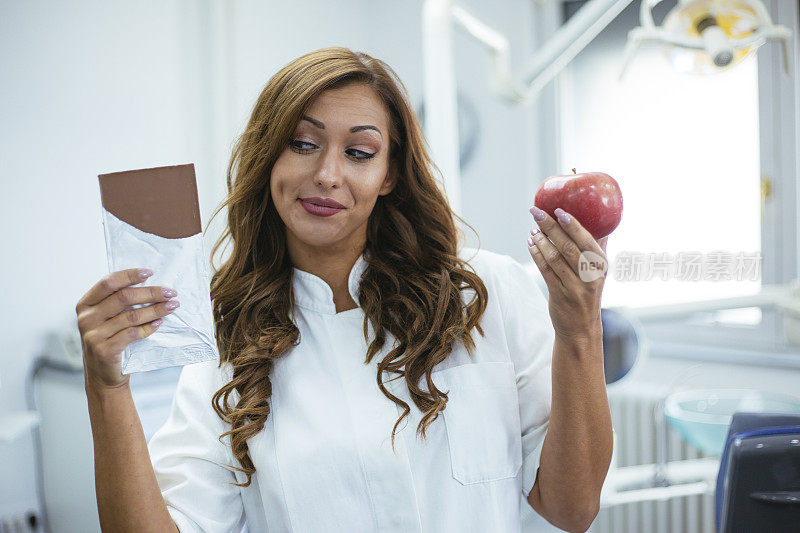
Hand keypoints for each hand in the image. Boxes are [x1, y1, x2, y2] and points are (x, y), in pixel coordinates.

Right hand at [76, 268, 179, 389]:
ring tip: (172, 306)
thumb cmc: (110, 341)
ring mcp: (93, 335)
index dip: (130, 275)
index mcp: (85, 304)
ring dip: (156, 309)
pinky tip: (160, 323)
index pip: (108, 282)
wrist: (103, 376)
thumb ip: (118, 303)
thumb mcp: (107, 319)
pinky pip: (133, 333)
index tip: (150, 272)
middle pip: (124, 297)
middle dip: (151, 292)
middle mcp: (86, 318)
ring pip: (132, 316)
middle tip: (171, 292)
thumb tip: (149, 283)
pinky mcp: (104, 349)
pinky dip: (149, 327)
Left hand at [527, 206, 607, 340]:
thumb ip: (597, 246)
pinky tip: (530, 244)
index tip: (558, 209)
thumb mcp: (598, 270)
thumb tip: (600, 218)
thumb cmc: (588, 291)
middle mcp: (591, 275)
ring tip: (532, 229)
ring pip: (555, 258)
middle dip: (550, 227)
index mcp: (601, 265)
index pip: (587, 240)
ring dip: (541, 241)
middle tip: (536, 212)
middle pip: (569, 246)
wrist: (581, 327)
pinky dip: (536, 255)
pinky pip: (546, 270)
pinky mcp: (560, 294)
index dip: (572, 224)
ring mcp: (575, 286)